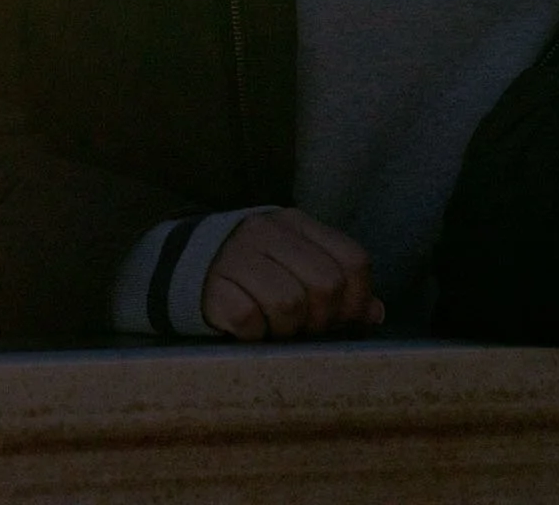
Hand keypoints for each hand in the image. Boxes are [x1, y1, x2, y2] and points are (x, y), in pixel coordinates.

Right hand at [201, 209, 385, 339]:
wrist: (183, 266)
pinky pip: (249, 320)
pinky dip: (255, 334)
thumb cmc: (254, 271)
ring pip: (289, 304)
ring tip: (276, 328)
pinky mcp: (212, 286)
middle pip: (325, 284)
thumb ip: (336, 281)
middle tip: (307, 329)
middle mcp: (269, 232)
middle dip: (324, 319)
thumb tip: (375, 313)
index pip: (352, 259)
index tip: (346, 319)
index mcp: (297, 224)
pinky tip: (250, 330)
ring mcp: (238, 257)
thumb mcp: (295, 263)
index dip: (359, 298)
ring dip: (288, 329)